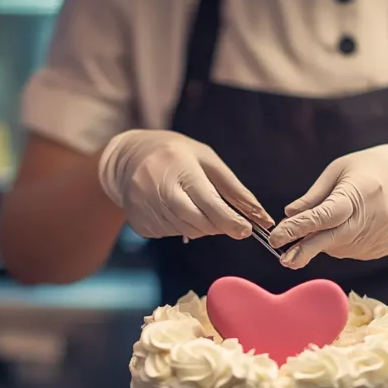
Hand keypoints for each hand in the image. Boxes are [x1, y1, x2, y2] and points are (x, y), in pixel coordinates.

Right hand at [98, 130, 272, 239]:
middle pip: (197, 221)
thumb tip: (260, 216)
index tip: (247, 230)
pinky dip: (183, 226)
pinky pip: (171, 233)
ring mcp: (145, 207)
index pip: (208, 202)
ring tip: (197, 205)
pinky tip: (177, 208)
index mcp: (178, 167)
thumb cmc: (175, 155)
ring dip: (201, 226)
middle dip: (218, 226)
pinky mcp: (139, 223)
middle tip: (228, 221)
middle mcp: (158, 188)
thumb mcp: (206, 160)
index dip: (229, 220)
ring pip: (186, 230)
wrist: (127, 158)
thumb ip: (233, 189)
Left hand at [268, 142, 387, 268]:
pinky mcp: (384, 247)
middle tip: (284, 260)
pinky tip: (350, 226)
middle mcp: (373, 217)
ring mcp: (381, 235)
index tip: (276, 238)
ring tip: (334, 218)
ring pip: (339, 248)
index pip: (325, 215)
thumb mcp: (336, 172)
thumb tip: (288, 216)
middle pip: (333, 239)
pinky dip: (340, 243)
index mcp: (359, 192)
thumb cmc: (364, 170)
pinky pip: (351, 251)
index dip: (300, 228)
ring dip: (324, 240)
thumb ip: (313, 197)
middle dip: (306, 250)